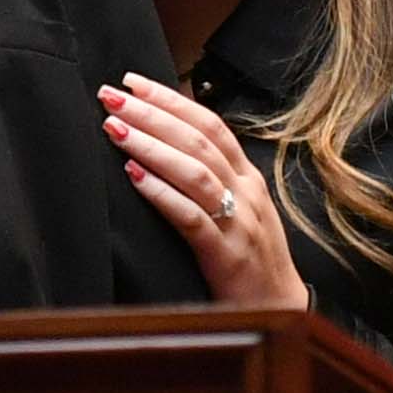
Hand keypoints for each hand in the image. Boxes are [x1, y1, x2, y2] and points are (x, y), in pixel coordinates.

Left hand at [106, 76, 302, 308]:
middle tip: (111, 96)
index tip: (134, 82)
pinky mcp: (225, 255)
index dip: (171, 99)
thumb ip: (213, 177)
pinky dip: (161, 193)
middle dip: (152, 113)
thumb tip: (168, 142)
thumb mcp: (240, 209)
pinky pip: (191, 218)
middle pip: (198, 140)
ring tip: (114, 128)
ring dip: (151, 146)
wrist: (281, 309)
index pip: (210, 124)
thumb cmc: (251, 258)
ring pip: (194, 172)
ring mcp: (238, 222)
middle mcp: (245, 192)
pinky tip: (134, 177)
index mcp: (248, 178)